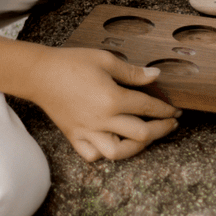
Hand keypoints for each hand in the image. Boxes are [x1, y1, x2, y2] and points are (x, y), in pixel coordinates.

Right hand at [30, 47, 180, 161]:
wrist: (39, 73)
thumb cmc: (71, 63)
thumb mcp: (105, 60)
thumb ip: (132, 72)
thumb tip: (155, 77)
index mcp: (112, 99)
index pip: (148, 107)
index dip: (166, 109)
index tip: (175, 110)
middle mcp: (102, 120)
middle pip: (141, 134)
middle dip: (161, 130)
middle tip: (170, 124)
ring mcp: (87, 131)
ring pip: (118, 153)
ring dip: (137, 147)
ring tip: (145, 138)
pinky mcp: (74, 136)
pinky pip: (93, 155)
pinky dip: (105, 154)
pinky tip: (113, 143)